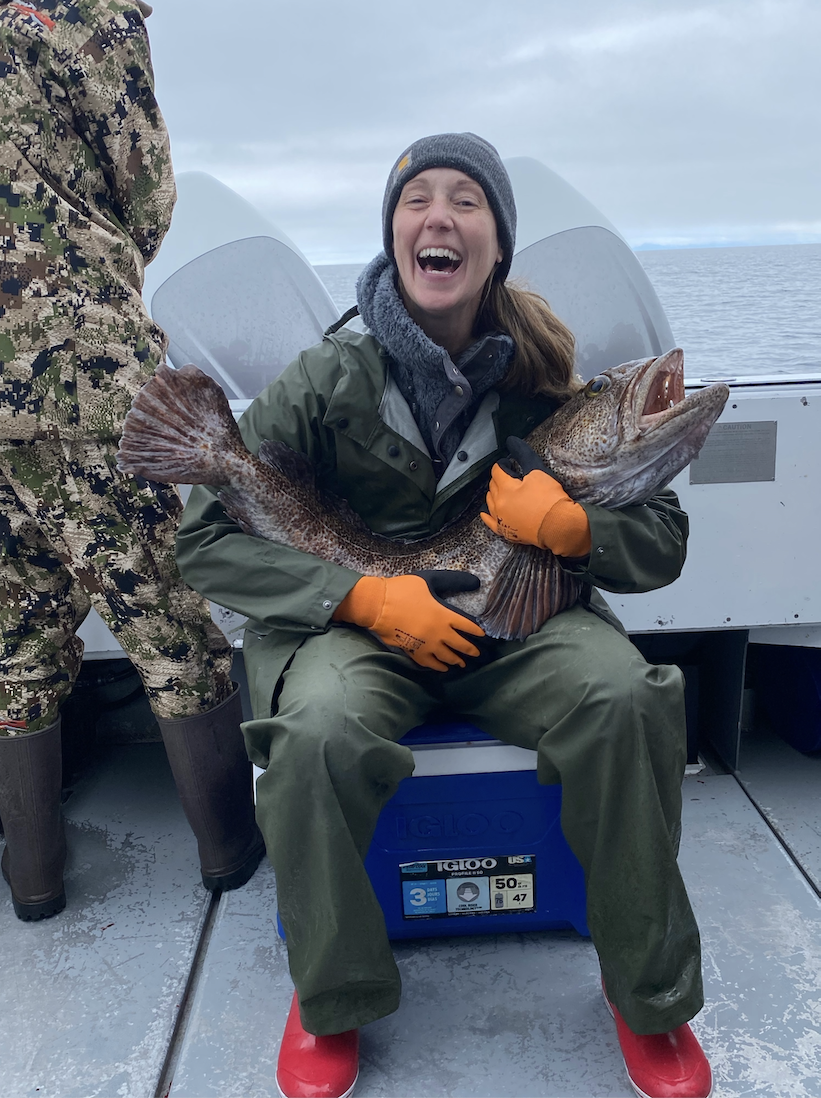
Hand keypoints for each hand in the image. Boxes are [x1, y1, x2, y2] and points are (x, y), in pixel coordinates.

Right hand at [333, 571, 484, 671]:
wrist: (377, 605)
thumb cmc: (403, 590)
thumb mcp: (430, 579)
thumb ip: (453, 580)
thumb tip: (475, 582)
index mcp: (445, 615)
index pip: (468, 626)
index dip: (478, 632)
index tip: (484, 637)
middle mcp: (439, 633)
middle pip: (461, 645)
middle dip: (471, 650)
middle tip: (477, 654)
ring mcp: (426, 645)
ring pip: (447, 657)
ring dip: (457, 660)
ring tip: (463, 664)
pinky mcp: (413, 651)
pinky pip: (430, 663)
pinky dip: (438, 667)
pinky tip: (443, 668)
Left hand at [481, 437, 591, 556]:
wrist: (560, 526)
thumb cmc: (550, 500)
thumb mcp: (538, 472)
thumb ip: (523, 455)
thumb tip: (512, 441)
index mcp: (505, 489)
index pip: (497, 471)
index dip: (504, 464)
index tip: (510, 463)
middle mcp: (499, 504)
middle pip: (493, 485)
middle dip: (500, 478)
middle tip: (511, 475)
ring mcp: (501, 519)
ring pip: (490, 502)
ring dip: (495, 493)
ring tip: (504, 489)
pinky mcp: (505, 532)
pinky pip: (490, 522)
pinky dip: (487, 515)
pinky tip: (486, 511)